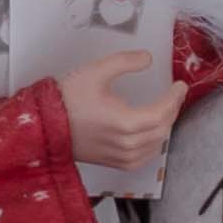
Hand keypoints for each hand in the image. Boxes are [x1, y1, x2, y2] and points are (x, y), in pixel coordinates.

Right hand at [61, 49, 171, 180]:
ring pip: (156, 145)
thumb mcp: (96, 72)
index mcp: (126, 122)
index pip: (163, 112)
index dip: (175, 98)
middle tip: (174, 95)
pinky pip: (143, 158)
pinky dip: (153, 145)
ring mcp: (120, 157)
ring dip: (164, 127)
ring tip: (165, 110)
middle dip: (173, 110)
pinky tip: (151, 134)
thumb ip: (125, 62)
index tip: (180, 85)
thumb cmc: (67, 98)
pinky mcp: (113, 164)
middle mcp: (127, 144)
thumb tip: (148, 59)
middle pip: (163, 129)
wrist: (42, 126)